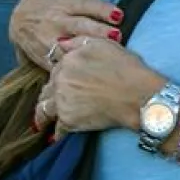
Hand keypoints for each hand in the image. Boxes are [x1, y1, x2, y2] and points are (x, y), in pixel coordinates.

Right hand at [9, 0, 119, 69]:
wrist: (17, 22)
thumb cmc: (46, 2)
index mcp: (65, 3)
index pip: (86, 4)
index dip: (102, 9)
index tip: (119, 14)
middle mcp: (59, 21)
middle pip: (81, 26)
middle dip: (99, 31)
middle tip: (118, 35)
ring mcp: (51, 40)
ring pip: (71, 46)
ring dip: (87, 50)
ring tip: (107, 54)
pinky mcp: (46, 57)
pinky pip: (60, 64)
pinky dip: (71, 67)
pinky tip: (88, 70)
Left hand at [35, 35, 166, 133]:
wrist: (138, 95)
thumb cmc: (127, 69)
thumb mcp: (105, 45)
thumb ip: (79, 42)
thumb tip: (61, 44)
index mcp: (68, 60)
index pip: (56, 68)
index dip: (59, 76)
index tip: (59, 82)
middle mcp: (61, 79)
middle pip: (48, 88)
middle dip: (49, 94)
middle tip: (48, 103)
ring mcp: (62, 100)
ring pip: (45, 109)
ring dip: (43, 116)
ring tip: (41, 123)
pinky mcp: (68, 120)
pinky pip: (58, 129)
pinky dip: (58, 133)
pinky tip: (56, 137)